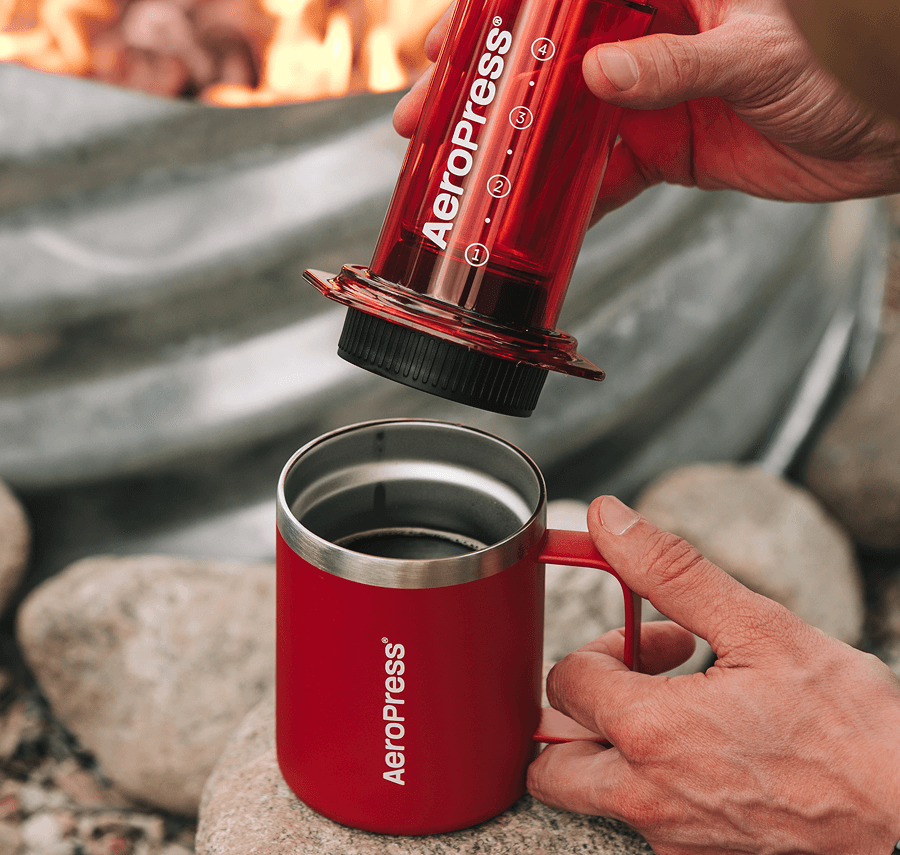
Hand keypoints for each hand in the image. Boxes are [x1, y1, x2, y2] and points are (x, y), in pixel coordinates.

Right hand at [393, 1, 899, 220]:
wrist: (890, 128)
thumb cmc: (847, 55)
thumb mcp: (758, 52)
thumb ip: (674, 64)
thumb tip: (596, 81)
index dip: (500, 15)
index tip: (452, 42)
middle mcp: (647, 37)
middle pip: (544, 59)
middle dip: (486, 89)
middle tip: (430, 118)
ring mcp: (649, 97)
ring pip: (563, 122)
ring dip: (513, 149)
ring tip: (463, 172)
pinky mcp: (663, 149)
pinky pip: (604, 176)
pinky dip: (571, 199)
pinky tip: (534, 216)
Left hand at [527, 495, 899, 854]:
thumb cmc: (854, 733)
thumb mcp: (759, 628)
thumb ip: (669, 570)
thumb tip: (607, 520)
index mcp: (649, 731)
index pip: (566, 681)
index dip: (604, 647)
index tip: (655, 644)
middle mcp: (648, 800)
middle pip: (550, 764)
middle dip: (578, 716)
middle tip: (634, 689)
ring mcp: (677, 849)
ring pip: (606, 797)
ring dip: (628, 751)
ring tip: (693, 721)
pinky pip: (660, 835)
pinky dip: (672, 796)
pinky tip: (726, 769)